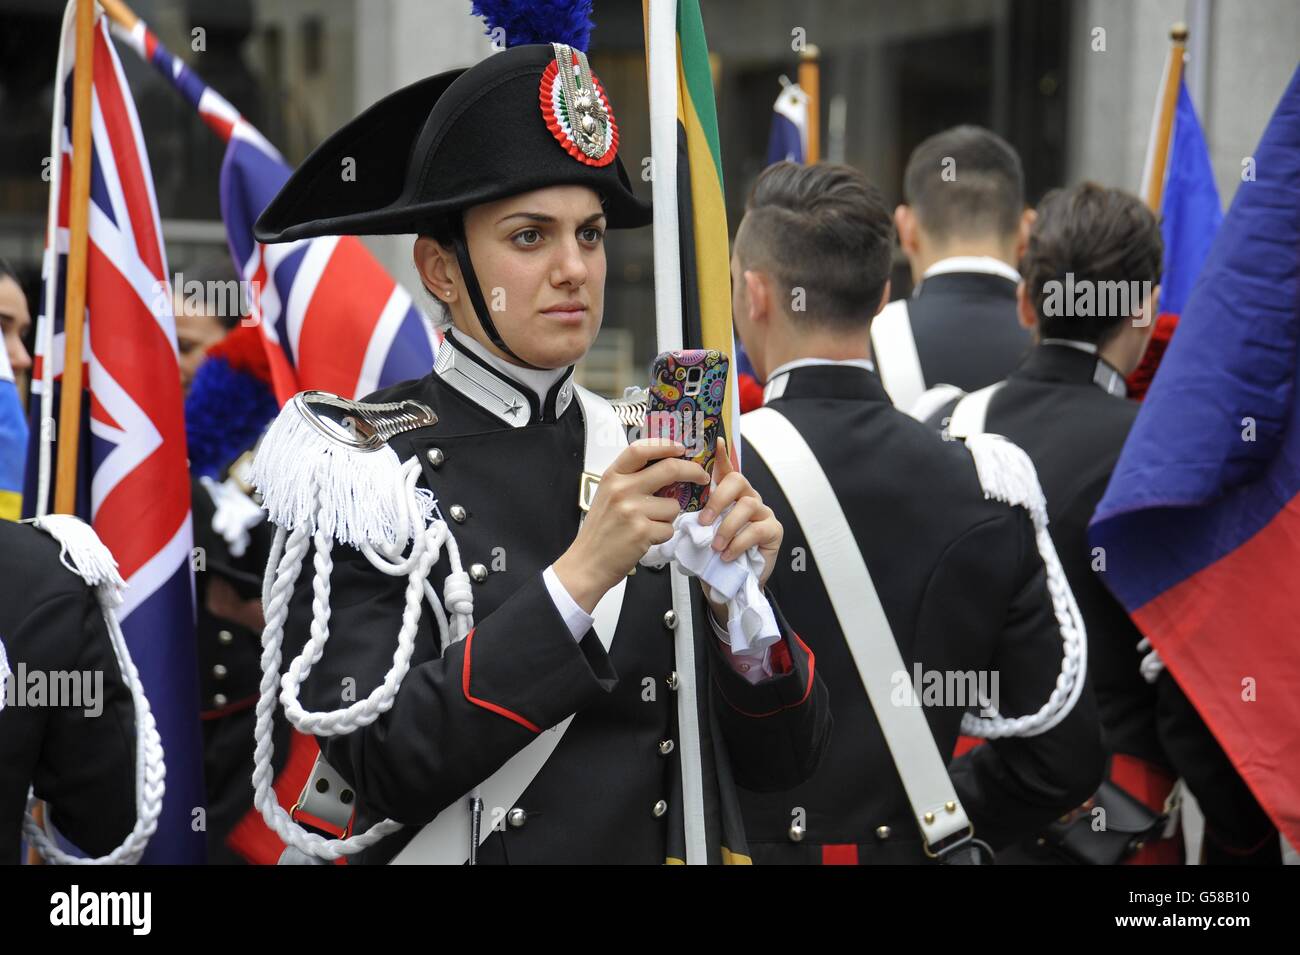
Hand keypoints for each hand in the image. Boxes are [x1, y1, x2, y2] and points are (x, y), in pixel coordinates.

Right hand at [553, 439, 707, 612]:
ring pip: (673, 505)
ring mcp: (632, 511)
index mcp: (612, 477)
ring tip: (649, 525)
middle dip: (692, 471)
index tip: (682, 448)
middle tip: (702, 477)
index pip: (640, 449)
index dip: (665, 445)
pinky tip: (645, 539)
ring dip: (669, 517)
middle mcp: (622, 490)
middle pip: (669, 469)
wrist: (586, 563)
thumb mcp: (608, 496)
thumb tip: (668, 468)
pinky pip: (668, 528)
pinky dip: (662, 535)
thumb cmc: (600, 531)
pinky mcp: (642, 532)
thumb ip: (632, 480)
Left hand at [698, 437, 781, 587]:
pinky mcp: (773, 530)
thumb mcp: (699, 532)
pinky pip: (757, 529)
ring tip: (716, 546)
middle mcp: (747, 497)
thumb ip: (695, 515)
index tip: (715, 441)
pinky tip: (728, 555)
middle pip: (737, 481)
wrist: (727, 583)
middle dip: (718, 499)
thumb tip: (677, 505)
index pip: (725, 469)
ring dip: (727, 526)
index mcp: (728, 495)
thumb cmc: (713, 554)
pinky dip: (739, 543)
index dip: (721, 455)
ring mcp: (762, 512)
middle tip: (704, 521)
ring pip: (747, 505)